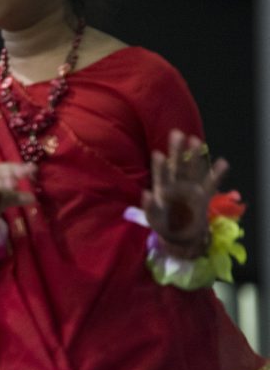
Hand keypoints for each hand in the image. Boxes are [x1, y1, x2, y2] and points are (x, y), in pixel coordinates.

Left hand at [144, 129, 227, 256]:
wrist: (180, 236)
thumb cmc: (163, 223)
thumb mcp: (153, 218)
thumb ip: (149, 207)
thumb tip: (146, 193)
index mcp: (162, 189)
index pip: (160, 175)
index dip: (159, 166)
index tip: (158, 153)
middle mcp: (176, 185)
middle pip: (176, 165)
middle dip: (176, 150)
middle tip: (176, 133)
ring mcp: (190, 188)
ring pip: (193, 169)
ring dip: (194, 156)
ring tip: (195, 140)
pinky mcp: (203, 196)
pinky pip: (211, 183)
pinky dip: (216, 174)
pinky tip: (222, 162)